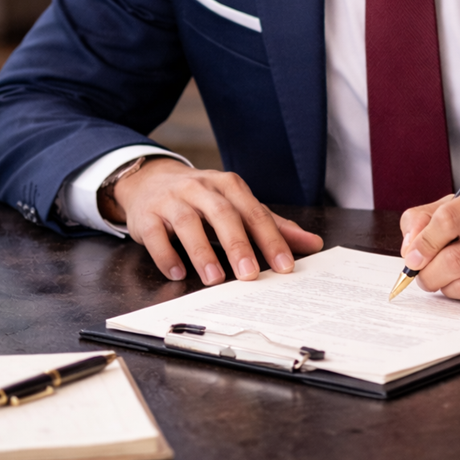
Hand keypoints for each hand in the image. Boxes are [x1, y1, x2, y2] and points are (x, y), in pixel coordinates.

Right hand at [100, 157, 322, 284]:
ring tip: (214, 278)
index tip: (285, 266)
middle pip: (223, 214)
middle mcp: (201, 188)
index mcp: (228, 186)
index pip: (254, 212)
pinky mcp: (146, 215)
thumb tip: (313, 244)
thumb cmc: (202, 198)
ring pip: (187, 223)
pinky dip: (166, 254)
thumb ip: (271, 224)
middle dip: (238, 245)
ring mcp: (171, 200)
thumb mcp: (236, 205)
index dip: (271, 239)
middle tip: (250, 276)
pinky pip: (154, 234)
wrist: (150, 180)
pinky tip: (177, 273)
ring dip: (201, 251)